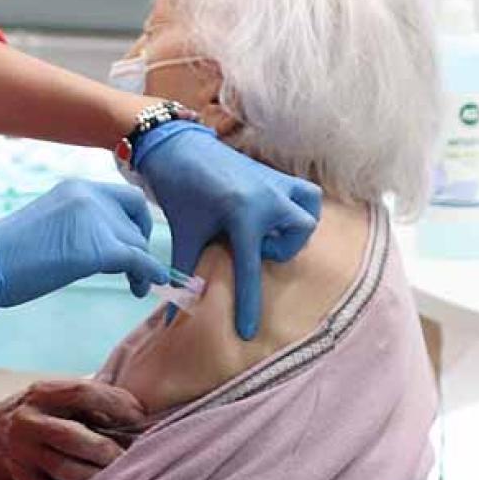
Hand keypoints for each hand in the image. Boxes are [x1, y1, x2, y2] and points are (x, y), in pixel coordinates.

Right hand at [0, 180, 170, 312]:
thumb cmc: (8, 252)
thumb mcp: (52, 224)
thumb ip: (81, 225)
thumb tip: (113, 248)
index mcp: (77, 187)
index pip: (126, 197)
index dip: (137, 221)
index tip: (135, 242)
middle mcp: (89, 195)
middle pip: (135, 219)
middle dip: (140, 244)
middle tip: (136, 270)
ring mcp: (95, 219)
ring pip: (138, 242)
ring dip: (142, 265)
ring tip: (136, 285)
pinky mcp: (98, 249)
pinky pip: (139, 260)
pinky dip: (150, 274)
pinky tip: (149, 286)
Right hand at [0, 380, 145, 479]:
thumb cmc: (45, 412)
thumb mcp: (60, 396)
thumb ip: (91, 401)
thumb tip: (136, 415)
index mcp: (42, 393)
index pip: (81, 393)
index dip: (114, 404)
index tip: (139, 417)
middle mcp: (28, 420)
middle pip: (70, 435)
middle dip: (104, 449)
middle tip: (127, 457)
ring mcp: (22, 451)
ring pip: (62, 468)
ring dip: (92, 475)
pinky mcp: (20, 477)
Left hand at [131, 120, 322, 340]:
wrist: (177, 146)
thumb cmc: (180, 191)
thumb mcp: (184, 234)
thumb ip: (184, 272)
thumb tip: (170, 317)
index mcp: (242, 214)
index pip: (250, 270)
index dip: (248, 306)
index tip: (248, 333)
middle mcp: (267, 198)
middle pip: (297, 236)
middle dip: (279, 250)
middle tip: (252, 247)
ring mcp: (276, 183)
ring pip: (308, 213)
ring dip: (292, 229)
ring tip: (267, 232)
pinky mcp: (276, 175)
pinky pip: (307, 193)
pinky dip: (299, 207)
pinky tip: (275, 216)